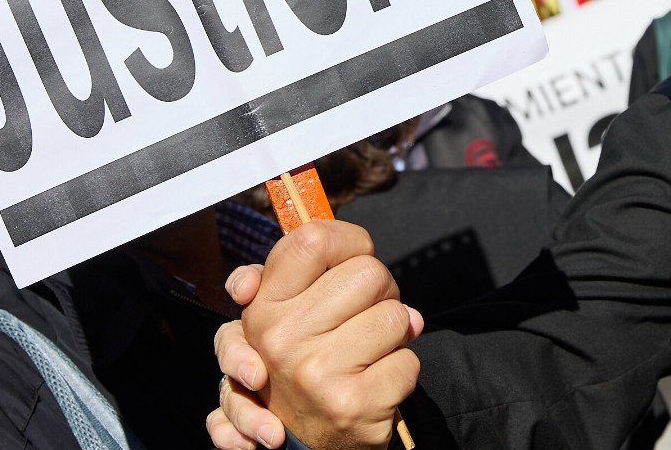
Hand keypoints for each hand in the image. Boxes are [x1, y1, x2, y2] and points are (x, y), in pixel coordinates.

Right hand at [208, 222, 421, 449]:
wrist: (304, 448)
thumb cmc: (298, 369)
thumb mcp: (269, 326)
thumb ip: (272, 282)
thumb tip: (265, 277)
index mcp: (262, 310)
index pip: (312, 241)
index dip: (347, 241)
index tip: (354, 257)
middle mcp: (282, 340)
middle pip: (369, 274)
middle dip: (380, 292)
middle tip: (364, 316)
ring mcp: (318, 374)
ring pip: (397, 316)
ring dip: (394, 334)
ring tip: (368, 352)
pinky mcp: (354, 404)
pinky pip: (409, 360)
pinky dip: (401, 370)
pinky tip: (376, 384)